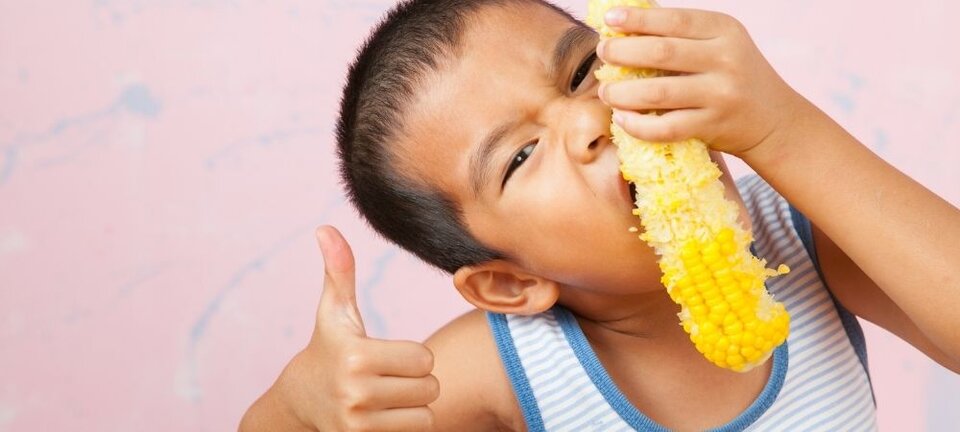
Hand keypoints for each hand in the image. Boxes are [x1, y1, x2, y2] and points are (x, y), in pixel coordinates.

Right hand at [276, 226, 438, 430]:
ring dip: (415, 407)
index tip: (391, 356)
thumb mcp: (334, 311)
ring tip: (389, 397)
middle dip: (417, 382)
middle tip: (391, 377)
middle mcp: (356, 393)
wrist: (299, 402)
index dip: (414, 357)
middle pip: (429, 388)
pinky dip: (406, 426)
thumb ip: (339, 271)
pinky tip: (385, 416)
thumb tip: (326, 228)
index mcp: (356, 356)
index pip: (424, 359)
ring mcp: (359, 425)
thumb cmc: (328, 349)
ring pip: (425, 416)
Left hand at [596, 6, 807, 156]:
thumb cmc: (733, 77)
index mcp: (724, 30)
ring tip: (606, 92)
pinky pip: (666, 127)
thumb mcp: (720, 45)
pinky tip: (622, 119)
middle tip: (603, 54)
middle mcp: (725, 59)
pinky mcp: (714, 125)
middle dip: (622, 52)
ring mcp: (721, 94)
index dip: (637, 19)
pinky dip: (638, 125)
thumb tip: (625, 27)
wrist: (773, 119)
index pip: (673, 19)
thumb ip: (682, 35)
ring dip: (622, 93)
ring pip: (658, 92)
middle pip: (661, 52)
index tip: (609, 20)